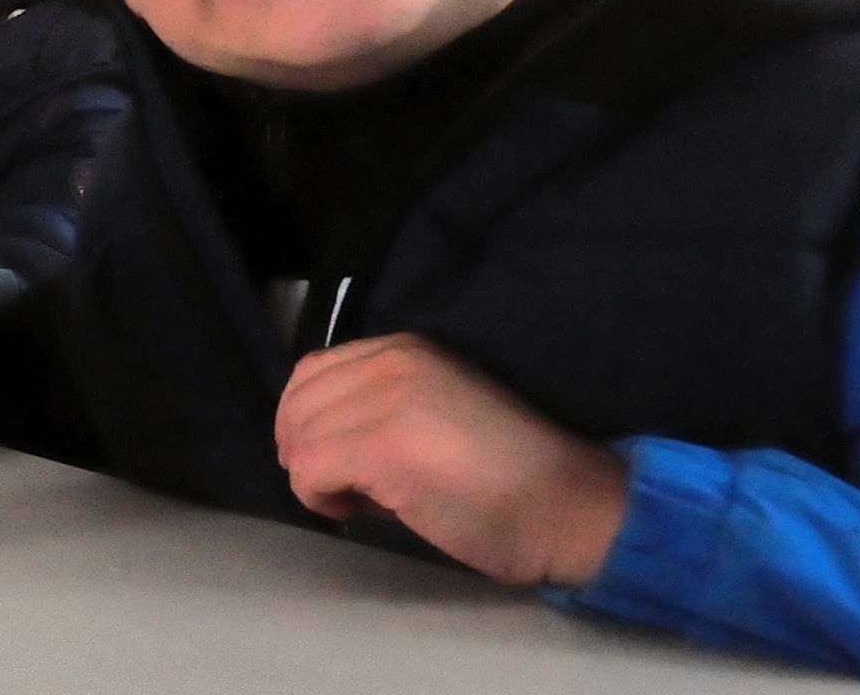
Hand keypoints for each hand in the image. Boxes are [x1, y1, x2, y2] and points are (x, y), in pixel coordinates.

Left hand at [274, 333, 628, 586]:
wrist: (564, 505)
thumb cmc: (507, 476)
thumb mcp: (435, 413)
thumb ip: (380, 410)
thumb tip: (324, 445)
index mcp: (405, 348)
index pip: (313, 372)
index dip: (308, 422)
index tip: (334, 461)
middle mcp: (391, 361)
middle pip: (296, 403)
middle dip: (303, 451)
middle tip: (342, 487)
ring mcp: (386, 400)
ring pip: (297, 438)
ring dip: (313, 477)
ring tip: (359, 499)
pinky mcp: (382, 446)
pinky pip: (308, 471)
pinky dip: (318, 498)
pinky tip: (357, 510)